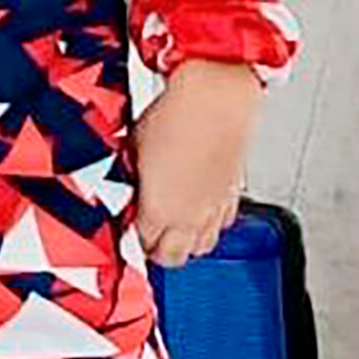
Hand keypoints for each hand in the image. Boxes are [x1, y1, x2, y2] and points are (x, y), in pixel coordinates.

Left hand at [130, 59, 263, 267]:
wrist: (216, 100)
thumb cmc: (175, 117)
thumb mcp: (133, 148)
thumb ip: (130, 177)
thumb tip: (126, 185)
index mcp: (159, 211)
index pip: (141, 245)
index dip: (131, 238)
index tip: (127, 227)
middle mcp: (189, 218)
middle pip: (172, 258)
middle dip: (156, 250)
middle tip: (145, 233)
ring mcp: (214, 209)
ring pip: (201, 248)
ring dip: (184, 242)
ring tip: (171, 227)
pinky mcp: (232, 195)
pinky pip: (221, 226)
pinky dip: (208, 225)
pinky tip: (197, 210)